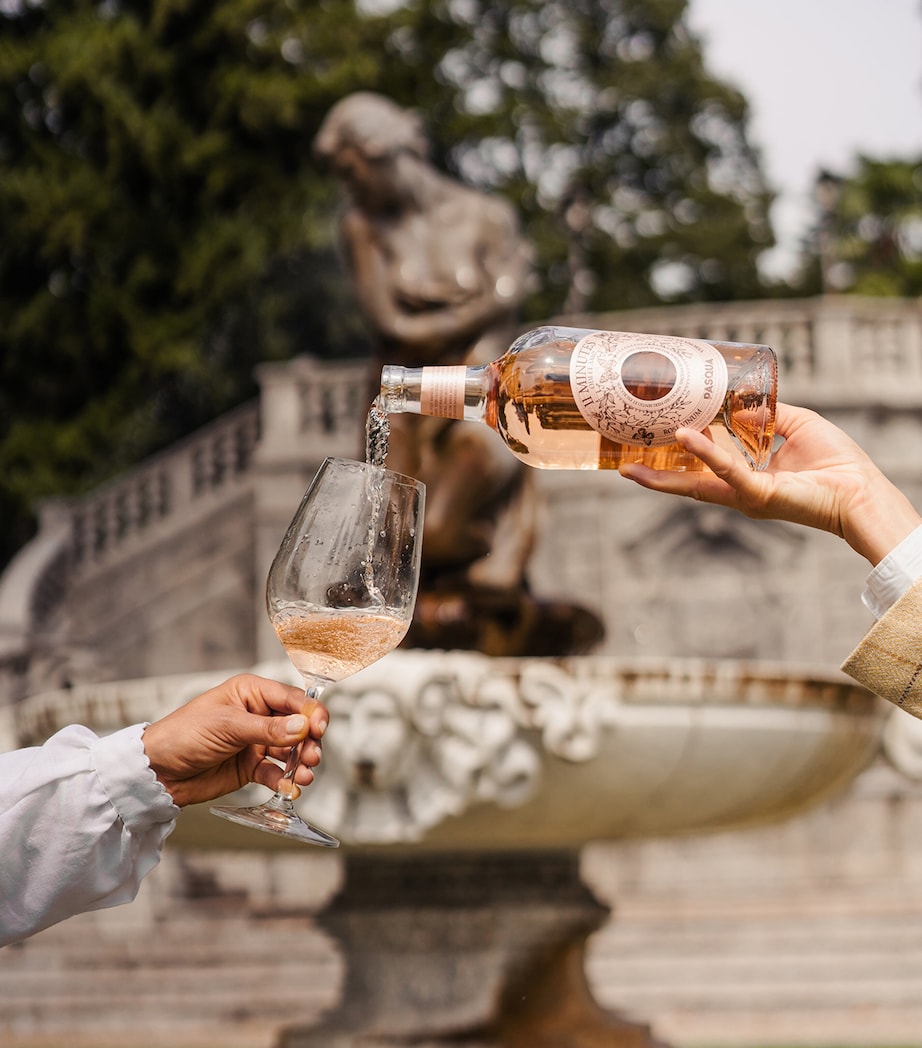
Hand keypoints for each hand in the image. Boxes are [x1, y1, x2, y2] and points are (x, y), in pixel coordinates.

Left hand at [141, 674, 327, 807]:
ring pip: (290, 750)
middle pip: (297, 726)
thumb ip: (268, 729)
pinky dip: (285, 781)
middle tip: (311, 756)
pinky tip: (290, 788)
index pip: (291, 698)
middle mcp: (258, 715)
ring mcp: (255, 742)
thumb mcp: (228, 726)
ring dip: (300, 762)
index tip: (320, 728)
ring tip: (304, 774)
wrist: (157, 771)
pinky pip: (276, 773)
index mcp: (251, 693)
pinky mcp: (250, 767)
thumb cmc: (185, 734)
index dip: (309, 712)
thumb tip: (303, 727)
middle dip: (308, 741)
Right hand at [619, 403, 921, 566]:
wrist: (861, 491)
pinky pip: (725, 471)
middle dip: (655, 480)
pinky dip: (704, 453)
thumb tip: (737, 409)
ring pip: (696, 484)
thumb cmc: (837, 463)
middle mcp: (740, 492)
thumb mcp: (797, 425)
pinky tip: (685, 437)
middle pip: (689, 485)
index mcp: (748, 479)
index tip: (656, 442)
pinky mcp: (757, 495)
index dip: (680, 457)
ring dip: (665, 474)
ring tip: (633, 466)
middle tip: (624, 468)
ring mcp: (746, 496)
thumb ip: (765, 417)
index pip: (705, 470)